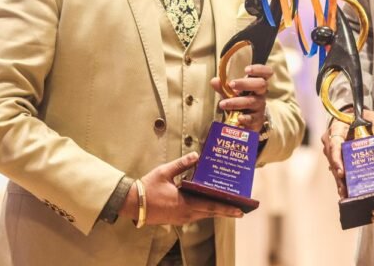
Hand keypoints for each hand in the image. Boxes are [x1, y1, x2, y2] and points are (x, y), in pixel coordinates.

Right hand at [122, 152, 243, 224]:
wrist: (132, 204)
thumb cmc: (147, 188)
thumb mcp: (164, 172)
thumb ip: (181, 164)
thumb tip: (196, 154)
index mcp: (185, 203)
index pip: (210, 206)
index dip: (226, 208)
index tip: (240, 210)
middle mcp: (185, 213)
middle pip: (210, 213)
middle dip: (226, 211)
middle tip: (241, 209)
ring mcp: (181, 218)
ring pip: (203, 215)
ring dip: (216, 211)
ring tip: (229, 206)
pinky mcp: (176, 219)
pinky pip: (195, 215)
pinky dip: (204, 211)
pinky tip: (209, 205)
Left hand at [210, 63, 272, 131]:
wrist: (246, 123)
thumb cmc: (240, 102)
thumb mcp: (231, 93)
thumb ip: (223, 87)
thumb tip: (214, 80)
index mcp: (257, 84)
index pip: (266, 72)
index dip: (259, 69)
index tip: (246, 69)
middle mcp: (261, 94)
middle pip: (261, 84)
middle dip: (245, 83)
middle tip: (231, 84)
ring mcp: (260, 107)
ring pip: (252, 101)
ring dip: (237, 102)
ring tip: (222, 104)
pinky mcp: (257, 120)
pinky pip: (253, 118)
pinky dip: (246, 118)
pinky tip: (239, 117)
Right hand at [320, 109, 373, 198]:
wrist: (352, 118)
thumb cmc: (360, 118)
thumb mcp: (371, 117)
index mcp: (336, 129)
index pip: (334, 145)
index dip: (336, 159)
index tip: (341, 172)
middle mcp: (331, 140)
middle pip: (333, 160)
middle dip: (339, 176)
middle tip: (345, 190)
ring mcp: (332, 150)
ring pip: (334, 167)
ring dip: (339, 181)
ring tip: (346, 195)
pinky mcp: (336, 158)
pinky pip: (337, 169)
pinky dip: (341, 180)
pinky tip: (347, 192)